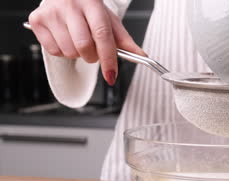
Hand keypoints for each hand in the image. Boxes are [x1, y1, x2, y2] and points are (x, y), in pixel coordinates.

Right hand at [28, 0, 145, 84]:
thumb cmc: (88, 9)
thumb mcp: (108, 20)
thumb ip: (124, 40)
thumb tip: (141, 56)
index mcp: (92, 3)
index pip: (102, 35)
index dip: (108, 58)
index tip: (112, 75)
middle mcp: (70, 5)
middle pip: (84, 46)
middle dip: (92, 57)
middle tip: (93, 50)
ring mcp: (52, 12)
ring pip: (69, 51)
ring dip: (77, 54)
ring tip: (78, 40)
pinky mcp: (37, 20)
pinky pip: (54, 51)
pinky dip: (63, 52)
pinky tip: (65, 39)